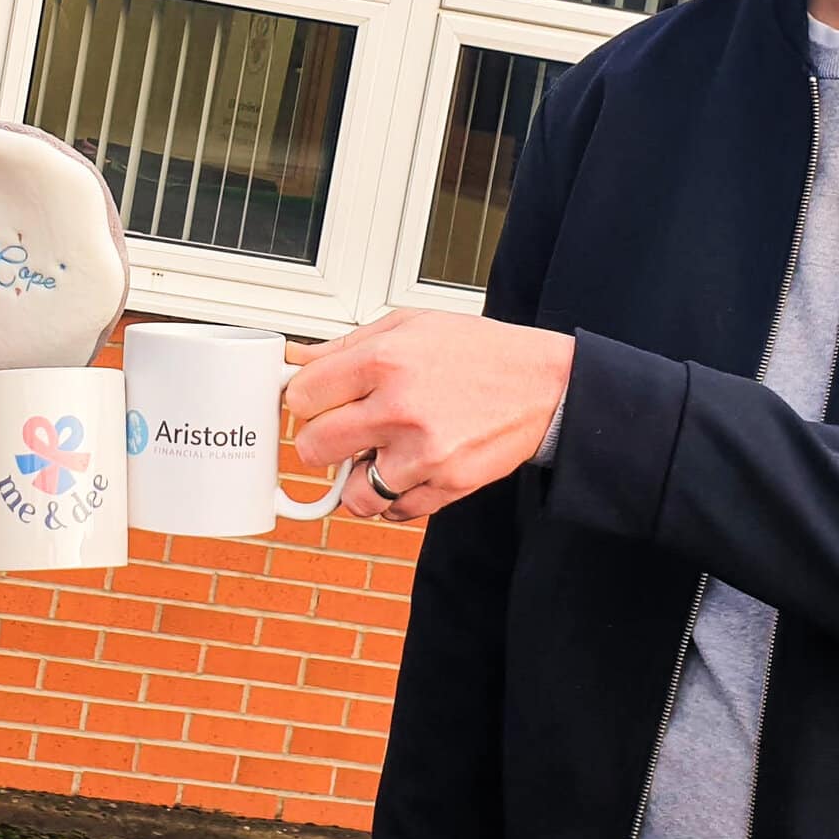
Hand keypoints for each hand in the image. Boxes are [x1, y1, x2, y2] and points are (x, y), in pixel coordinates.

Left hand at [285, 310, 572, 522]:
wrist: (544, 384)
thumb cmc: (477, 352)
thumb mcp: (408, 327)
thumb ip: (345, 346)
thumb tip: (294, 358)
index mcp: (384, 361)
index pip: (302, 397)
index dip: (306, 401)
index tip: (318, 402)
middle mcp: (400, 409)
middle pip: (314, 449)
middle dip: (323, 442)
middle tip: (343, 432)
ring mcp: (424, 453)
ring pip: (351, 494)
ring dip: (358, 479)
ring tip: (379, 454)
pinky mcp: (447, 485)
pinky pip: (393, 511)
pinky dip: (394, 497)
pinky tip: (409, 468)